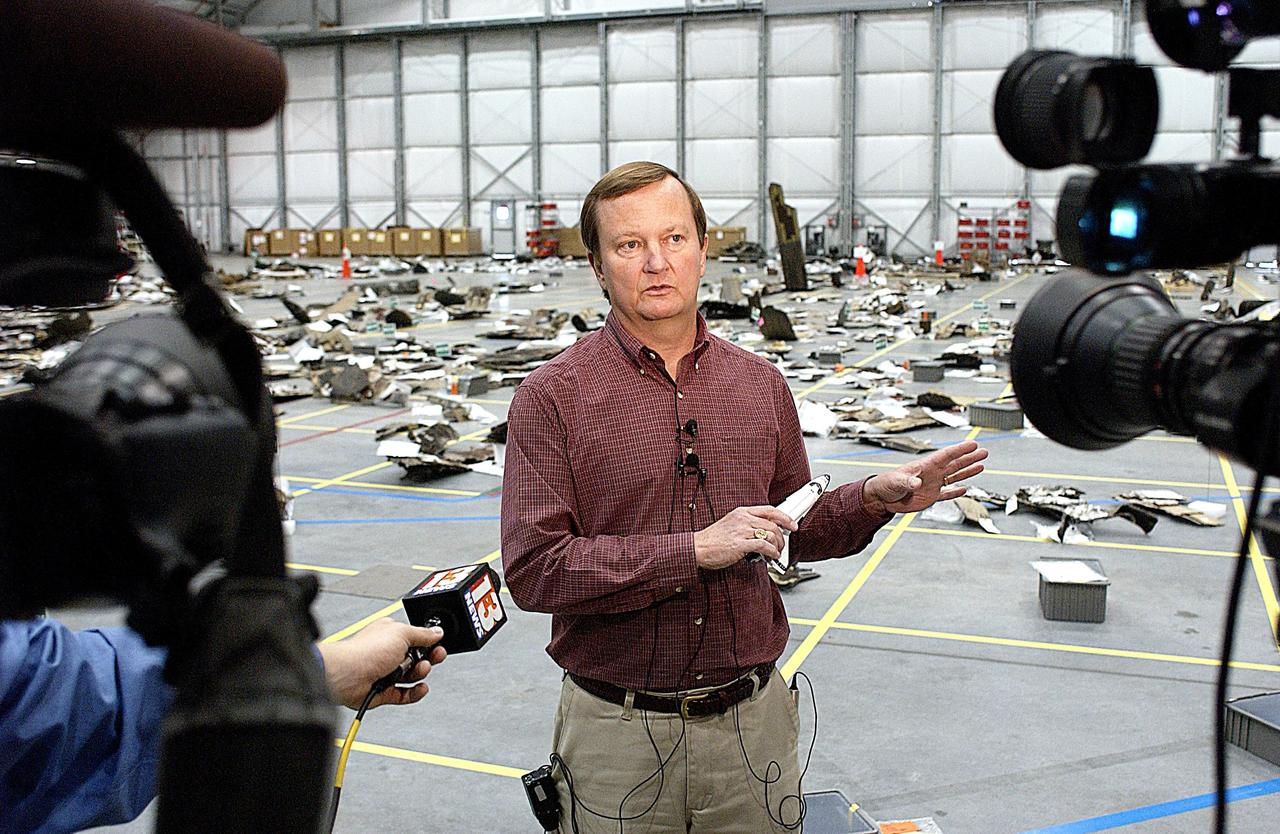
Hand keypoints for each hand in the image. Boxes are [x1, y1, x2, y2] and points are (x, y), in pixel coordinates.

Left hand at [316, 617, 446, 709]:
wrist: (346, 675)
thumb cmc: (365, 651)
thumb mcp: (402, 633)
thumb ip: (423, 634)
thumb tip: (437, 632)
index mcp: (390, 634)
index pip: (416, 638)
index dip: (428, 642)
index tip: (438, 645)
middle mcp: (387, 653)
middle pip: (417, 658)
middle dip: (427, 658)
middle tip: (435, 657)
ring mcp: (386, 673)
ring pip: (412, 677)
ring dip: (420, 674)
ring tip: (419, 670)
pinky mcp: (384, 692)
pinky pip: (405, 694)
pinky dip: (414, 693)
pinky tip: (420, 688)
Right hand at [694, 505, 798, 569]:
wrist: (698, 547)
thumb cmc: (713, 539)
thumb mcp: (731, 525)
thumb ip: (747, 525)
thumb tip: (764, 534)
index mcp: (741, 512)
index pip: (769, 510)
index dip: (784, 517)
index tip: (792, 524)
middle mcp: (743, 519)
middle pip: (773, 524)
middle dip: (782, 537)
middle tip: (782, 545)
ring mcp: (742, 531)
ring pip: (770, 535)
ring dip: (777, 546)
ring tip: (776, 553)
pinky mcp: (740, 544)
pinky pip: (764, 546)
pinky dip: (772, 552)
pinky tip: (771, 556)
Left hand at [862, 440, 988, 515]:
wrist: (881, 498)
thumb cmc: (886, 484)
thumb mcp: (896, 481)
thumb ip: (907, 481)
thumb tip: (917, 483)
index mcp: (925, 467)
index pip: (946, 456)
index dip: (960, 450)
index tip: (973, 444)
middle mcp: (931, 474)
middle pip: (955, 464)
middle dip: (969, 458)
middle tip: (984, 452)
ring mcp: (932, 485)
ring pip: (954, 476)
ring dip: (967, 471)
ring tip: (981, 465)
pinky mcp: (930, 497)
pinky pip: (946, 493)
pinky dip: (955, 492)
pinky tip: (965, 489)